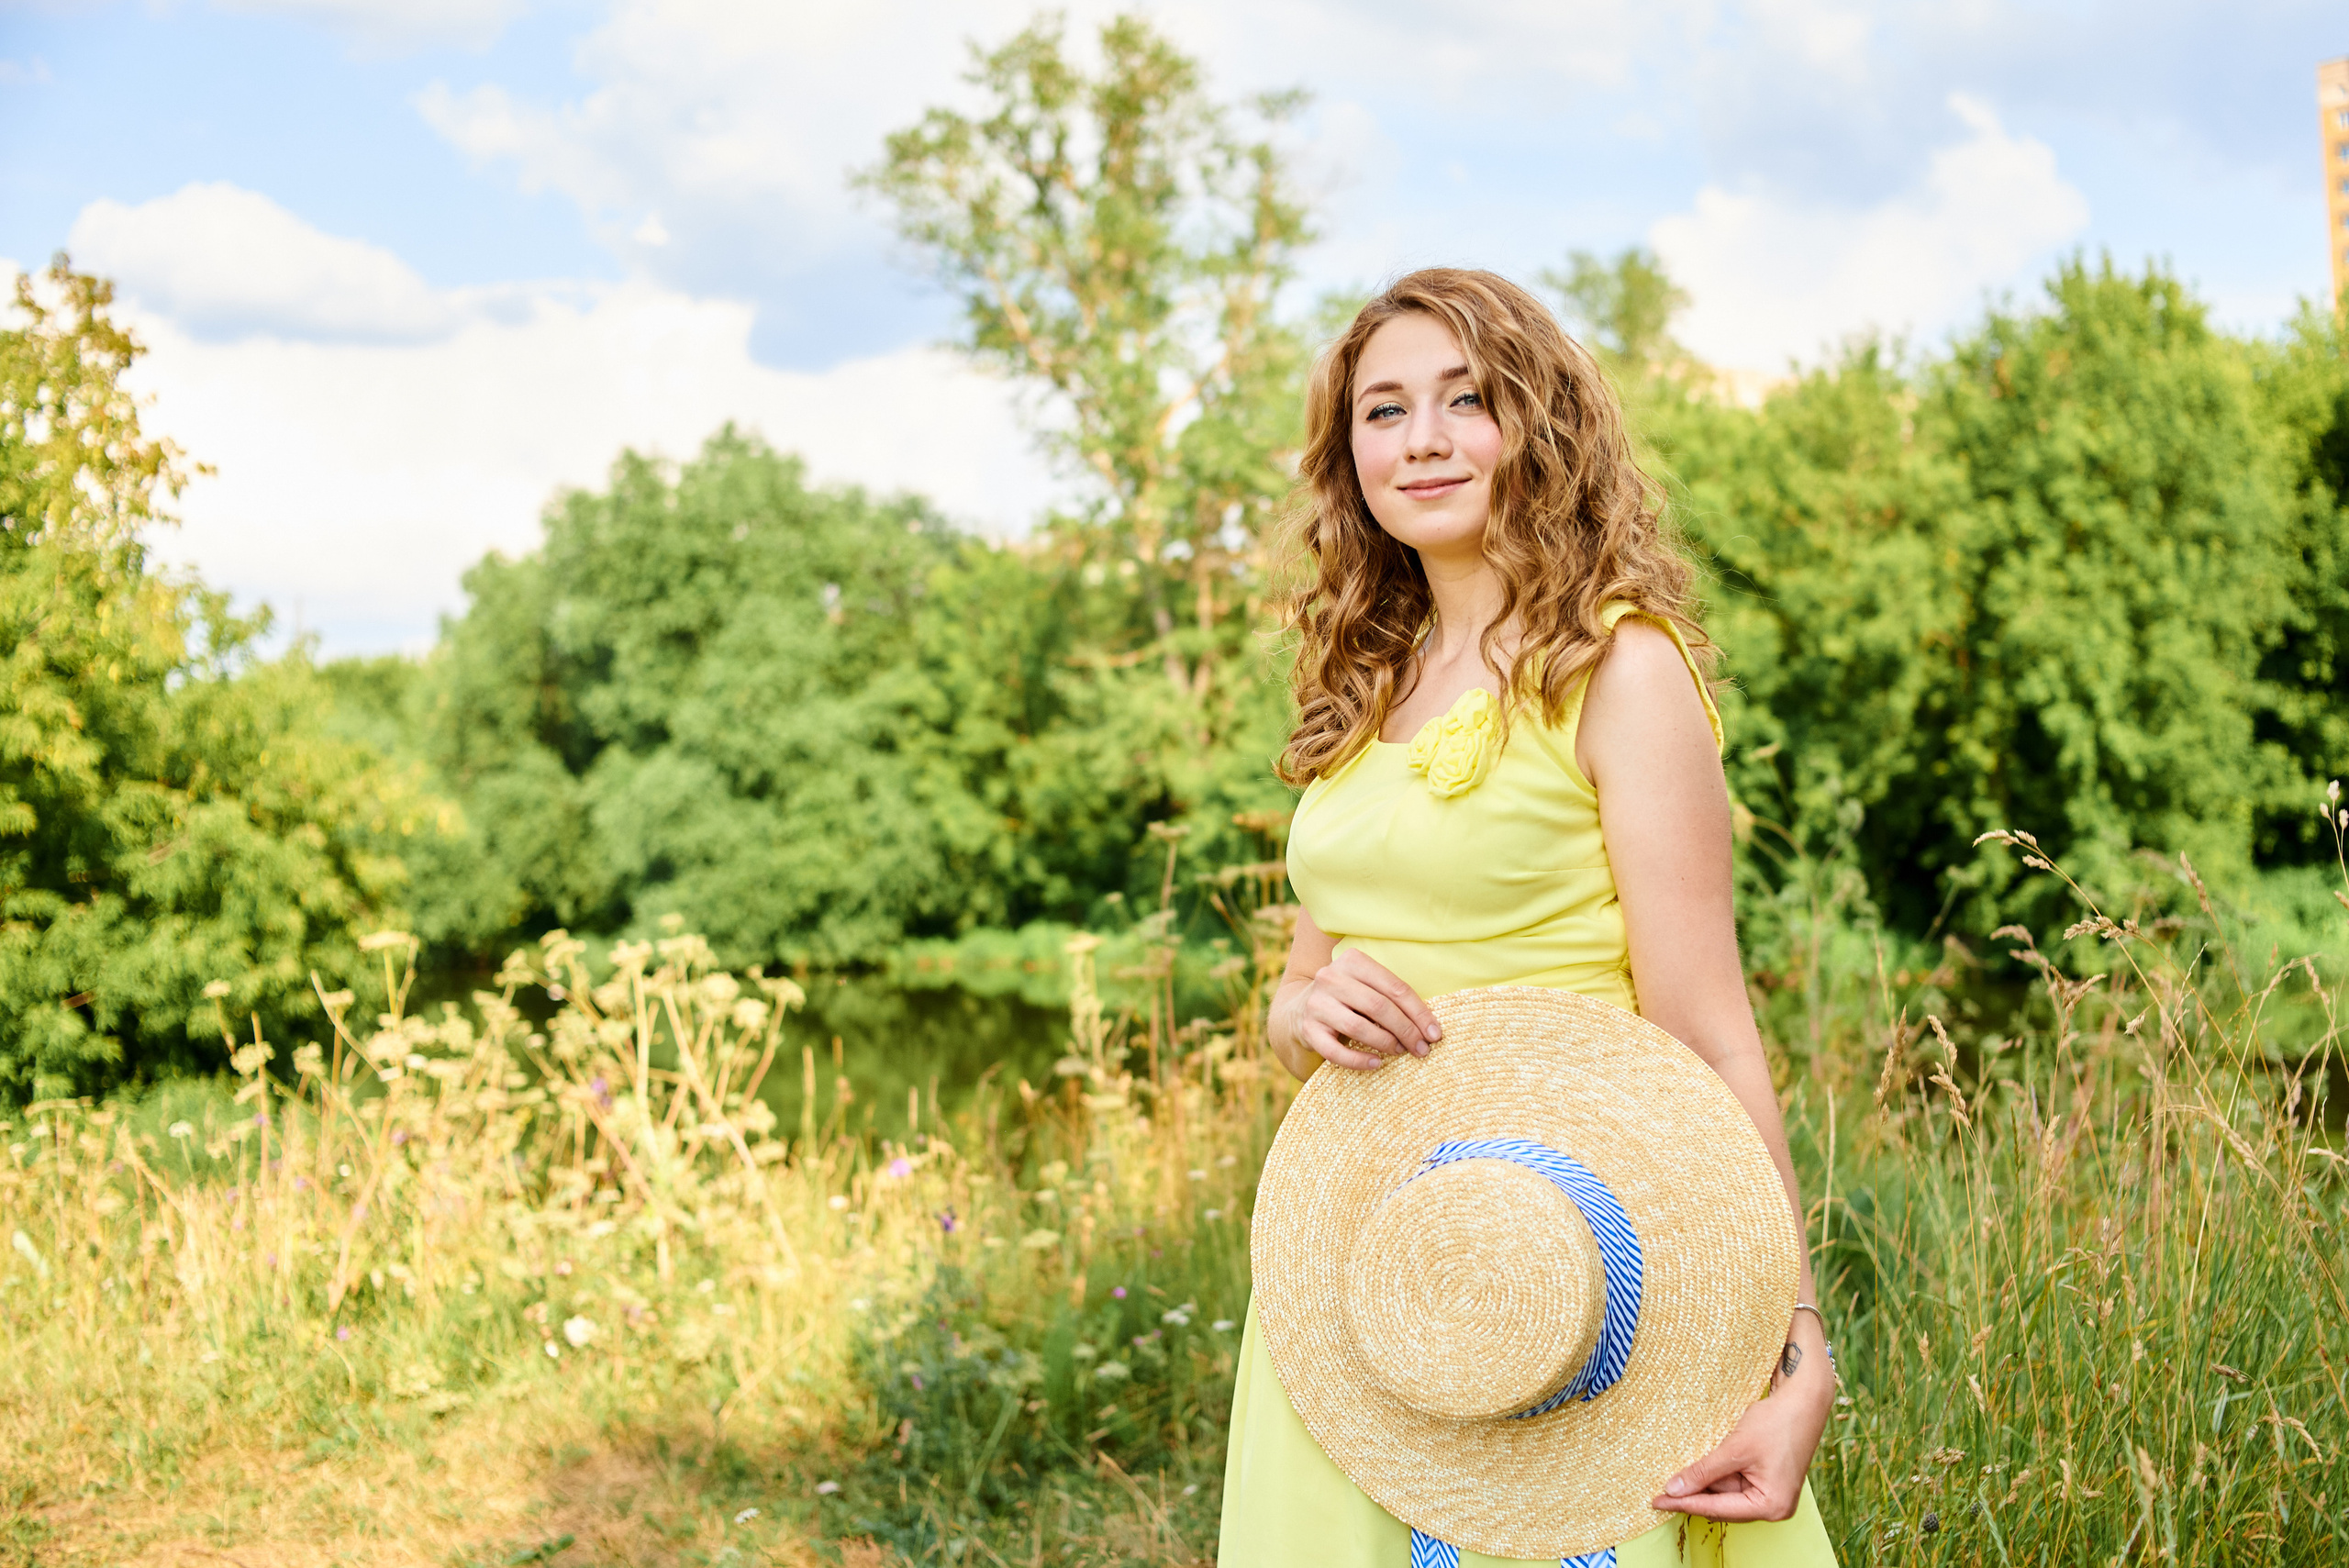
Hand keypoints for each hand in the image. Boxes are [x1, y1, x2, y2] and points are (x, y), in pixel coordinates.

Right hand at [1283, 949, 1440, 1072]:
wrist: (1299, 1010)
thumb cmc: (1347, 999)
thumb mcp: (1366, 986)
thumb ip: (1392, 997)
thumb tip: (1430, 1028)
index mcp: (1352, 961)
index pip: (1394, 988)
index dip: (1419, 1012)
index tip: (1435, 1033)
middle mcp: (1330, 977)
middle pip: (1379, 1006)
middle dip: (1406, 1030)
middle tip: (1422, 1049)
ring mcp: (1316, 1004)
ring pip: (1358, 1026)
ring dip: (1386, 1043)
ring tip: (1401, 1052)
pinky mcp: (1307, 1030)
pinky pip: (1336, 1051)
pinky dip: (1359, 1060)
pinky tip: (1377, 1063)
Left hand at [1652, 1319, 1830, 1521]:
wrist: (1804, 1399)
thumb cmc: (1776, 1423)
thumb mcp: (1735, 1448)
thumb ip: (1703, 1472)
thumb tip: (1673, 1490)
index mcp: (1771, 1505)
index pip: (1718, 1509)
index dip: (1685, 1504)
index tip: (1657, 1502)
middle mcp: (1774, 1506)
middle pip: (1723, 1504)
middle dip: (1694, 1494)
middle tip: (1658, 1492)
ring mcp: (1771, 1493)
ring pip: (1726, 1491)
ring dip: (1704, 1481)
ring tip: (1675, 1474)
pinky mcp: (1767, 1479)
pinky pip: (1735, 1480)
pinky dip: (1717, 1472)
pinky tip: (1697, 1465)